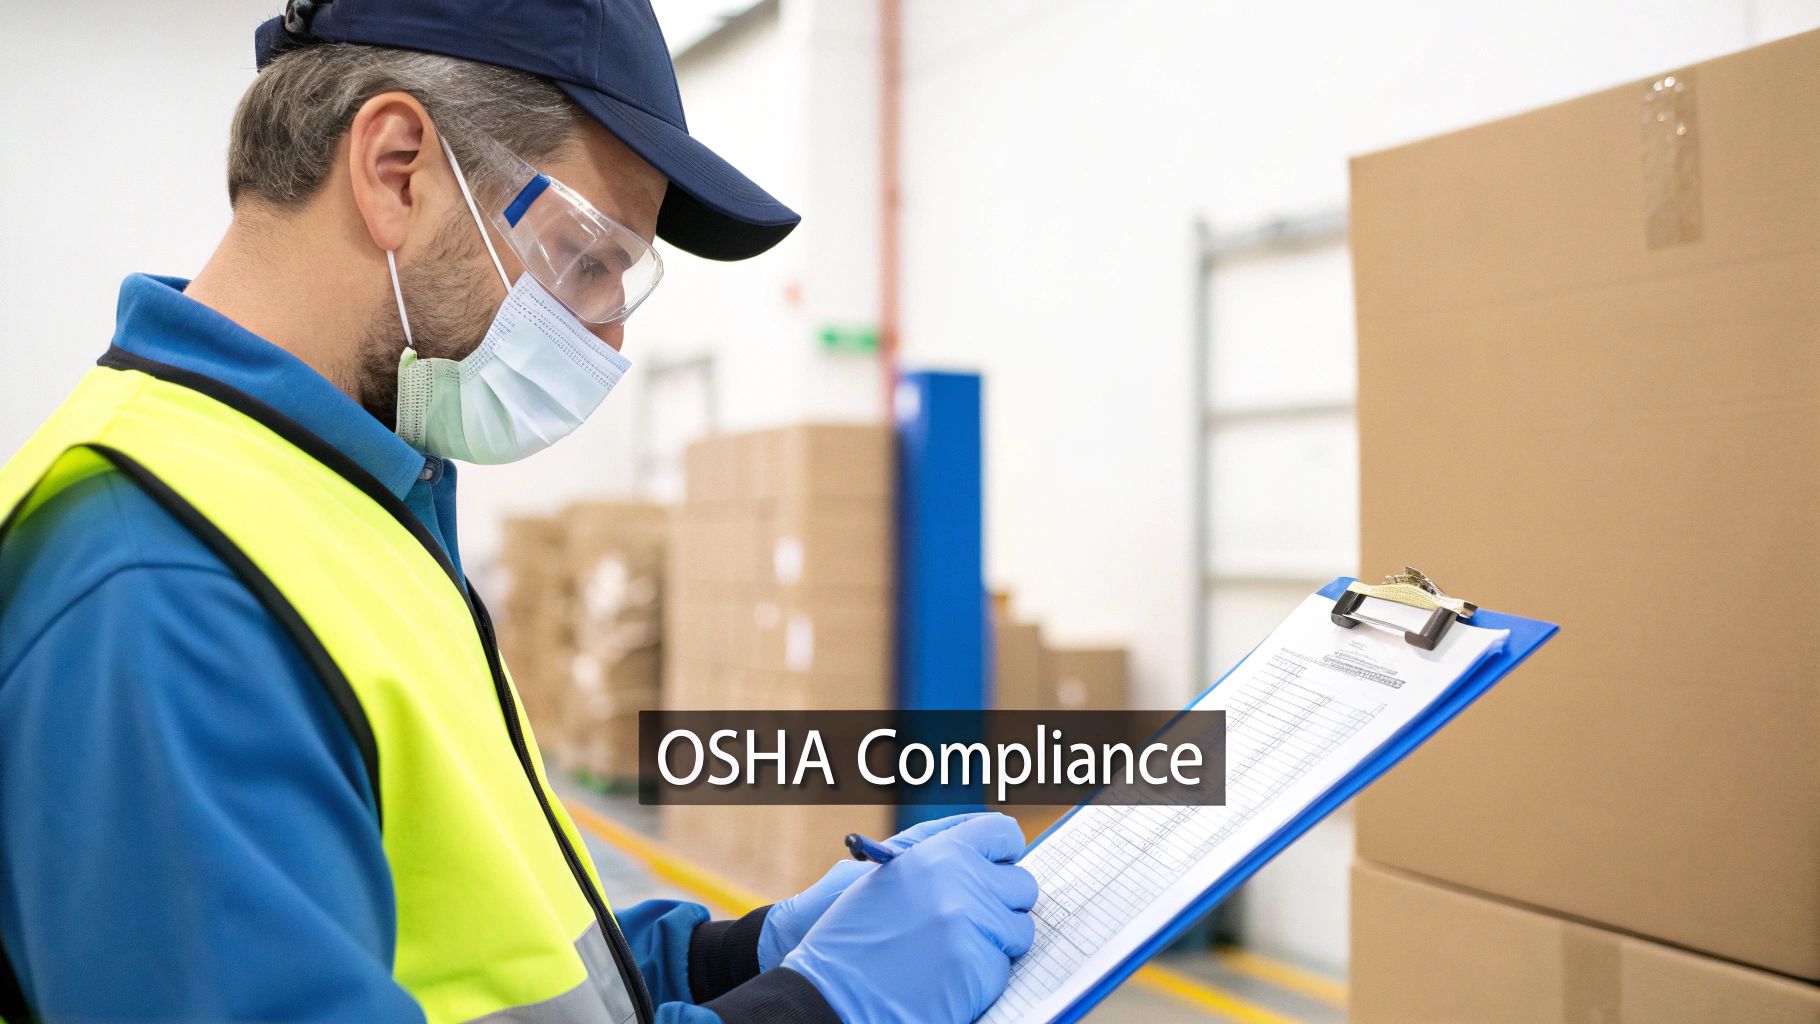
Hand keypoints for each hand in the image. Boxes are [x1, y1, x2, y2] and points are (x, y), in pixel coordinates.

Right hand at [781, 813, 1037, 1023]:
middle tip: (974, 917)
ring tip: (955, 950)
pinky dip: (984, 974)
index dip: (1002, 850)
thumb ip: (940, 856)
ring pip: (1020, 929)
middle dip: (1002, 902)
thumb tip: (990, 851)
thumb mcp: (888, 875)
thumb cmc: (853, 934)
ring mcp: (975, 930)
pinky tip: (949, 977)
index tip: (997, 864)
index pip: (1002, 833)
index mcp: (940, 853)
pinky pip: (1006, 967)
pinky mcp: (980, 972)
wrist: (830, 993)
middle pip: (1021, 884)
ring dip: (997, 940)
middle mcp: (963, 886)